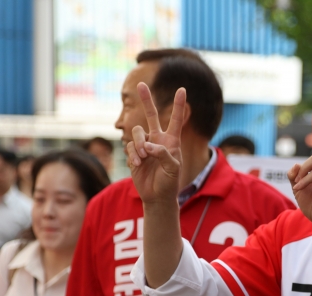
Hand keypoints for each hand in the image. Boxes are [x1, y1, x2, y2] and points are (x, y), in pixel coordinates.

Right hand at [126, 82, 185, 204]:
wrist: (157, 196)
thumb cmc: (170, 182)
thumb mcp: (172, 168)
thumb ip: (163, 154)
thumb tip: (147, 145)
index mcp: (172, 141)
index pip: (176, 120)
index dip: (178, 105)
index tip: (182, 89)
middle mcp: (158, 140)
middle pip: (151, 115)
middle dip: (146, 100)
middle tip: (141, 84)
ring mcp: (145, 145)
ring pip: (136, 132)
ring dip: (138, 144)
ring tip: (143, 158)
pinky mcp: (134, 153)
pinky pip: (129, 146)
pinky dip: (133, 155)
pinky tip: (138, 165)